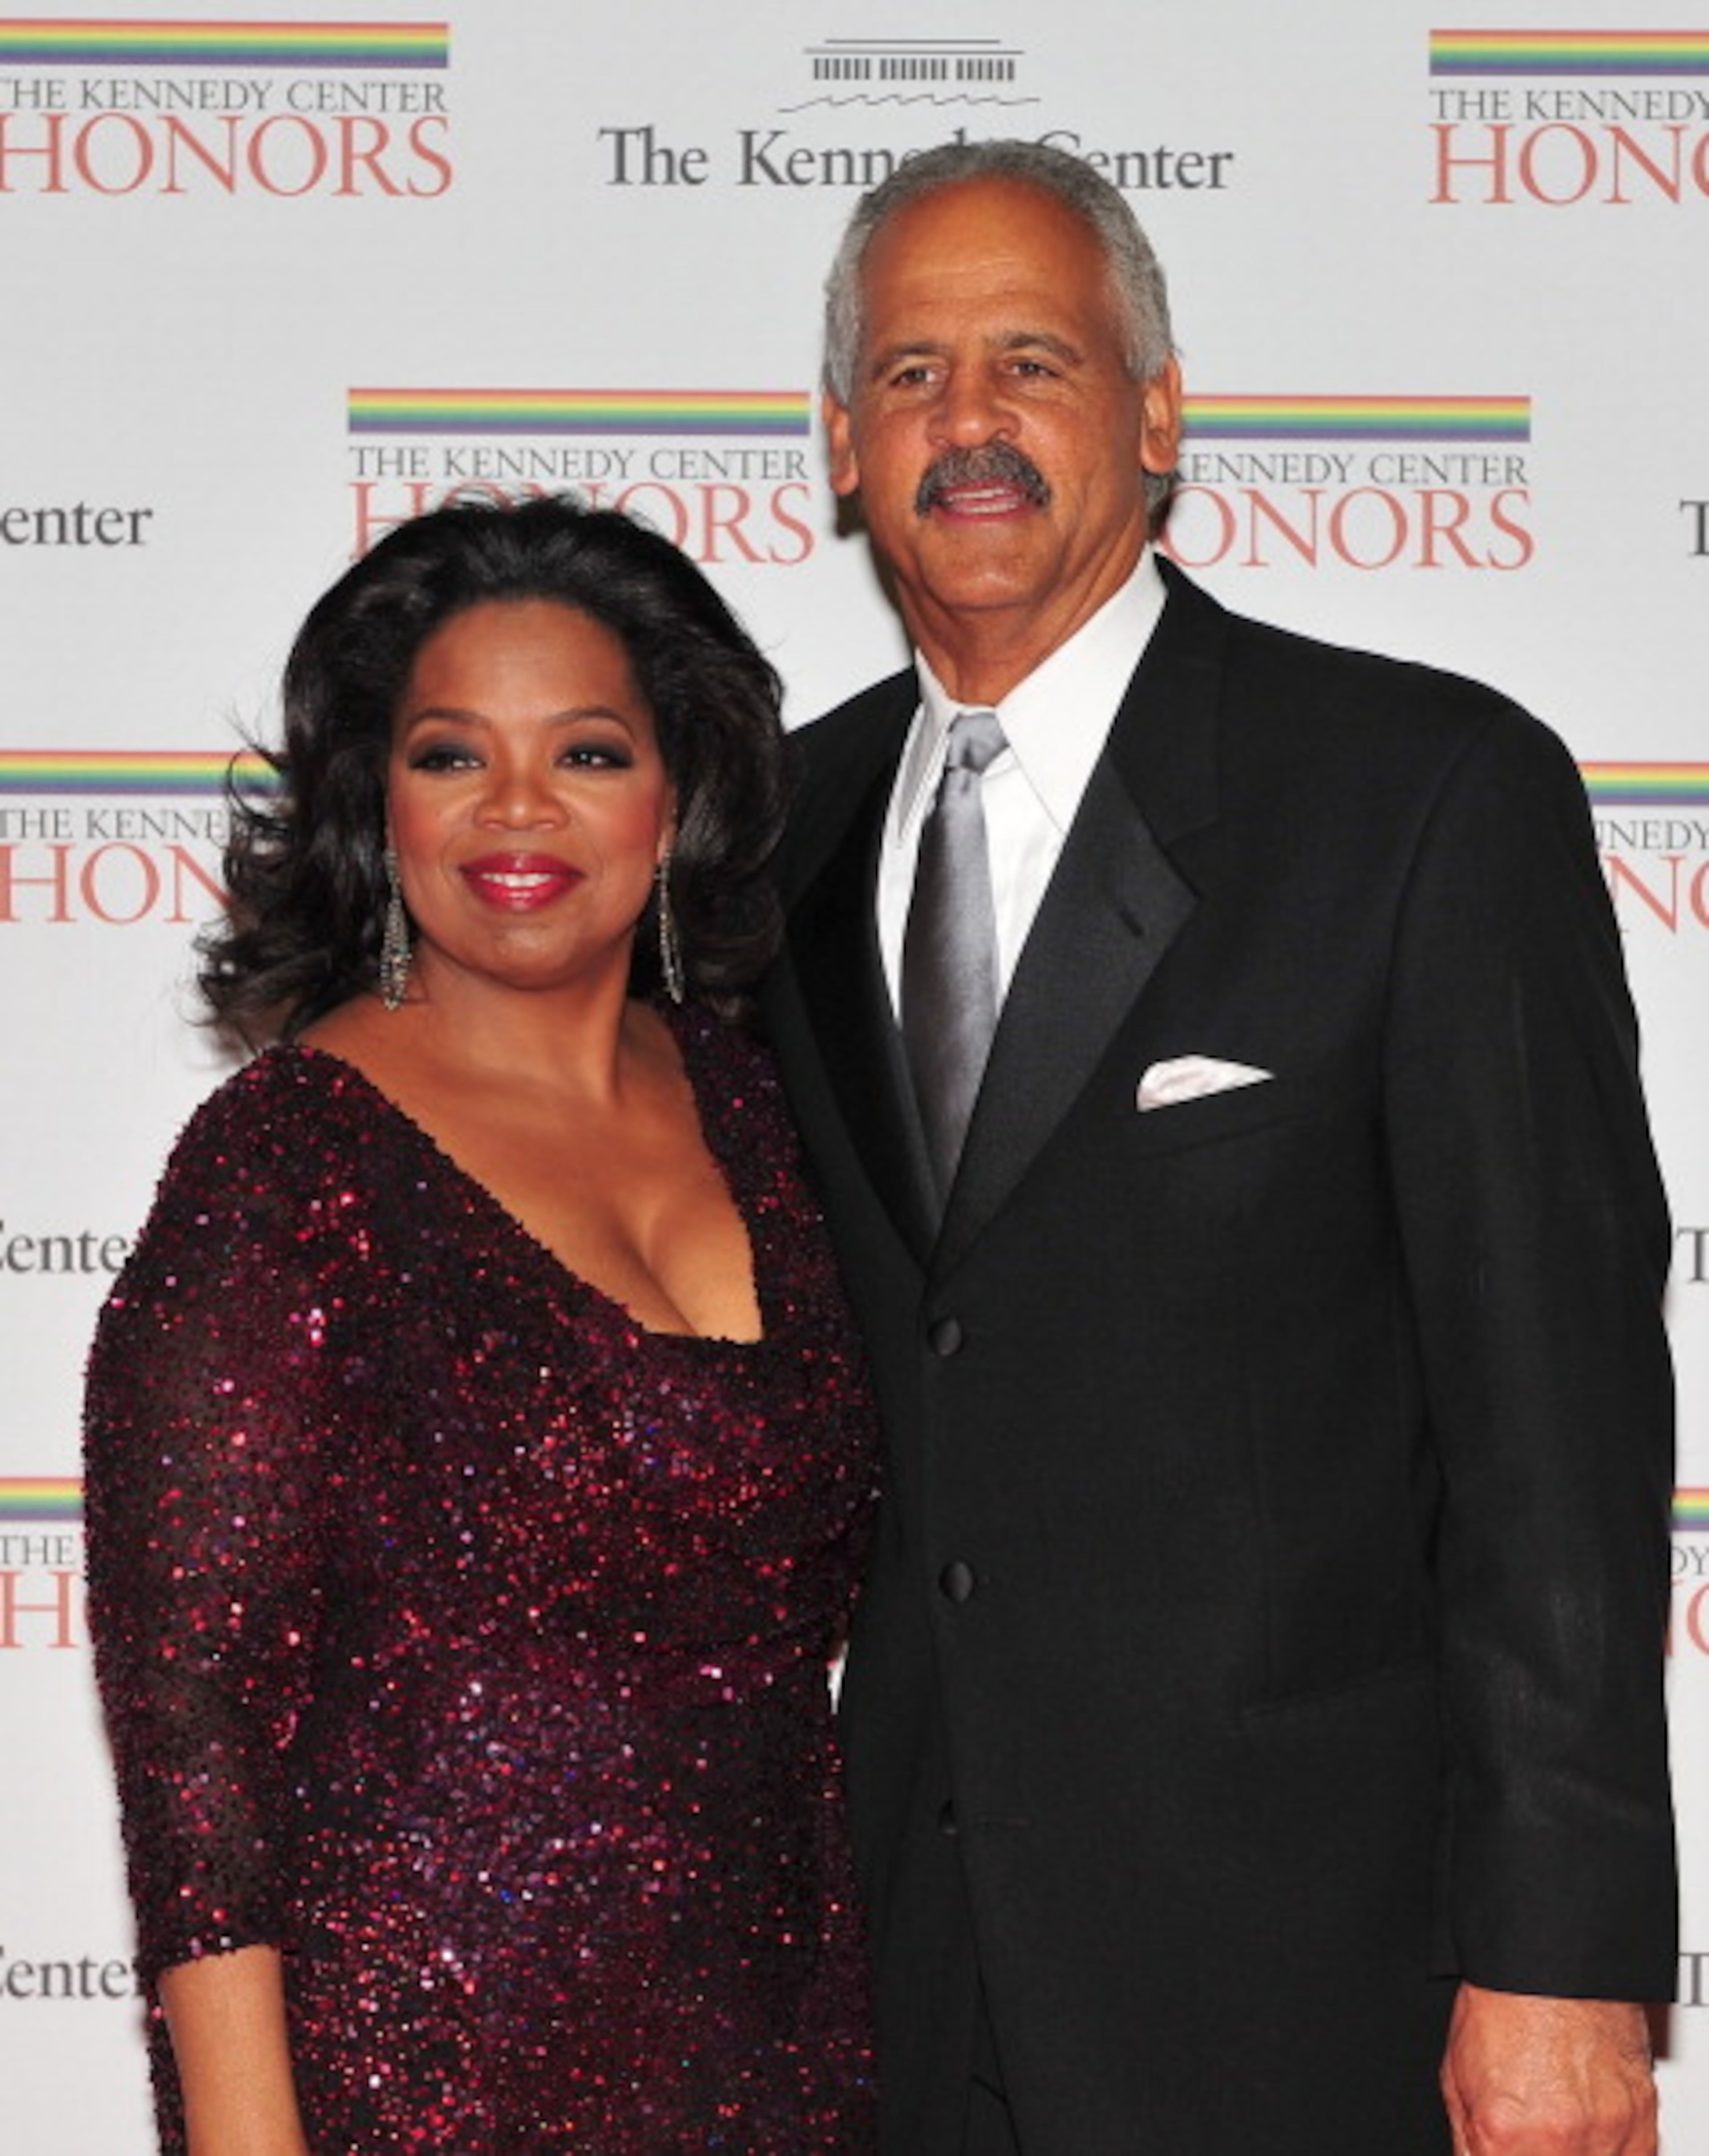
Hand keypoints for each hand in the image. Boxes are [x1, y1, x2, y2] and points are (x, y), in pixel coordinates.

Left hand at [1441, 1984, 1656, 2154]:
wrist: (1549, 1963)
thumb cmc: (1502, 2007)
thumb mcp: (1456, 2077)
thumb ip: (1469, 2140)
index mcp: (1504, 2135)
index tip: (1502, 2146)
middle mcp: (1557, 2142)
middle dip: (1532, 2152)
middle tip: (1528, 2130)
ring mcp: (1603, 2136)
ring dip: (1570, 2150)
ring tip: (1555, 2119)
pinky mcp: (1640, 2124)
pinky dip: (1607, 2150)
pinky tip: (1587, 2124)